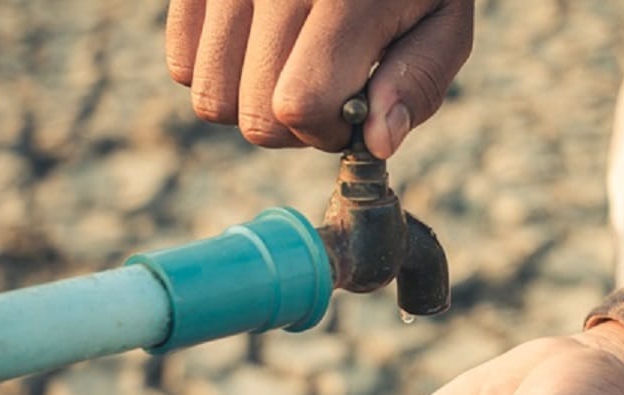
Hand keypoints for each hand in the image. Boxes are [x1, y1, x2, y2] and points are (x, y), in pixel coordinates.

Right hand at [165, 0, 474, 156]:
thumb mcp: (442, 21)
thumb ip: (418, 83)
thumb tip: (375, 143)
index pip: (299, 105)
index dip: (327, 130)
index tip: (352, 111)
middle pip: (252, 116)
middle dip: (294, 126)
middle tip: (325, 91)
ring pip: (210, 100)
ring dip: (253, 105)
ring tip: (291, 70)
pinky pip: (181, 65)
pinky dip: (219, 74)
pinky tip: (258, 50)